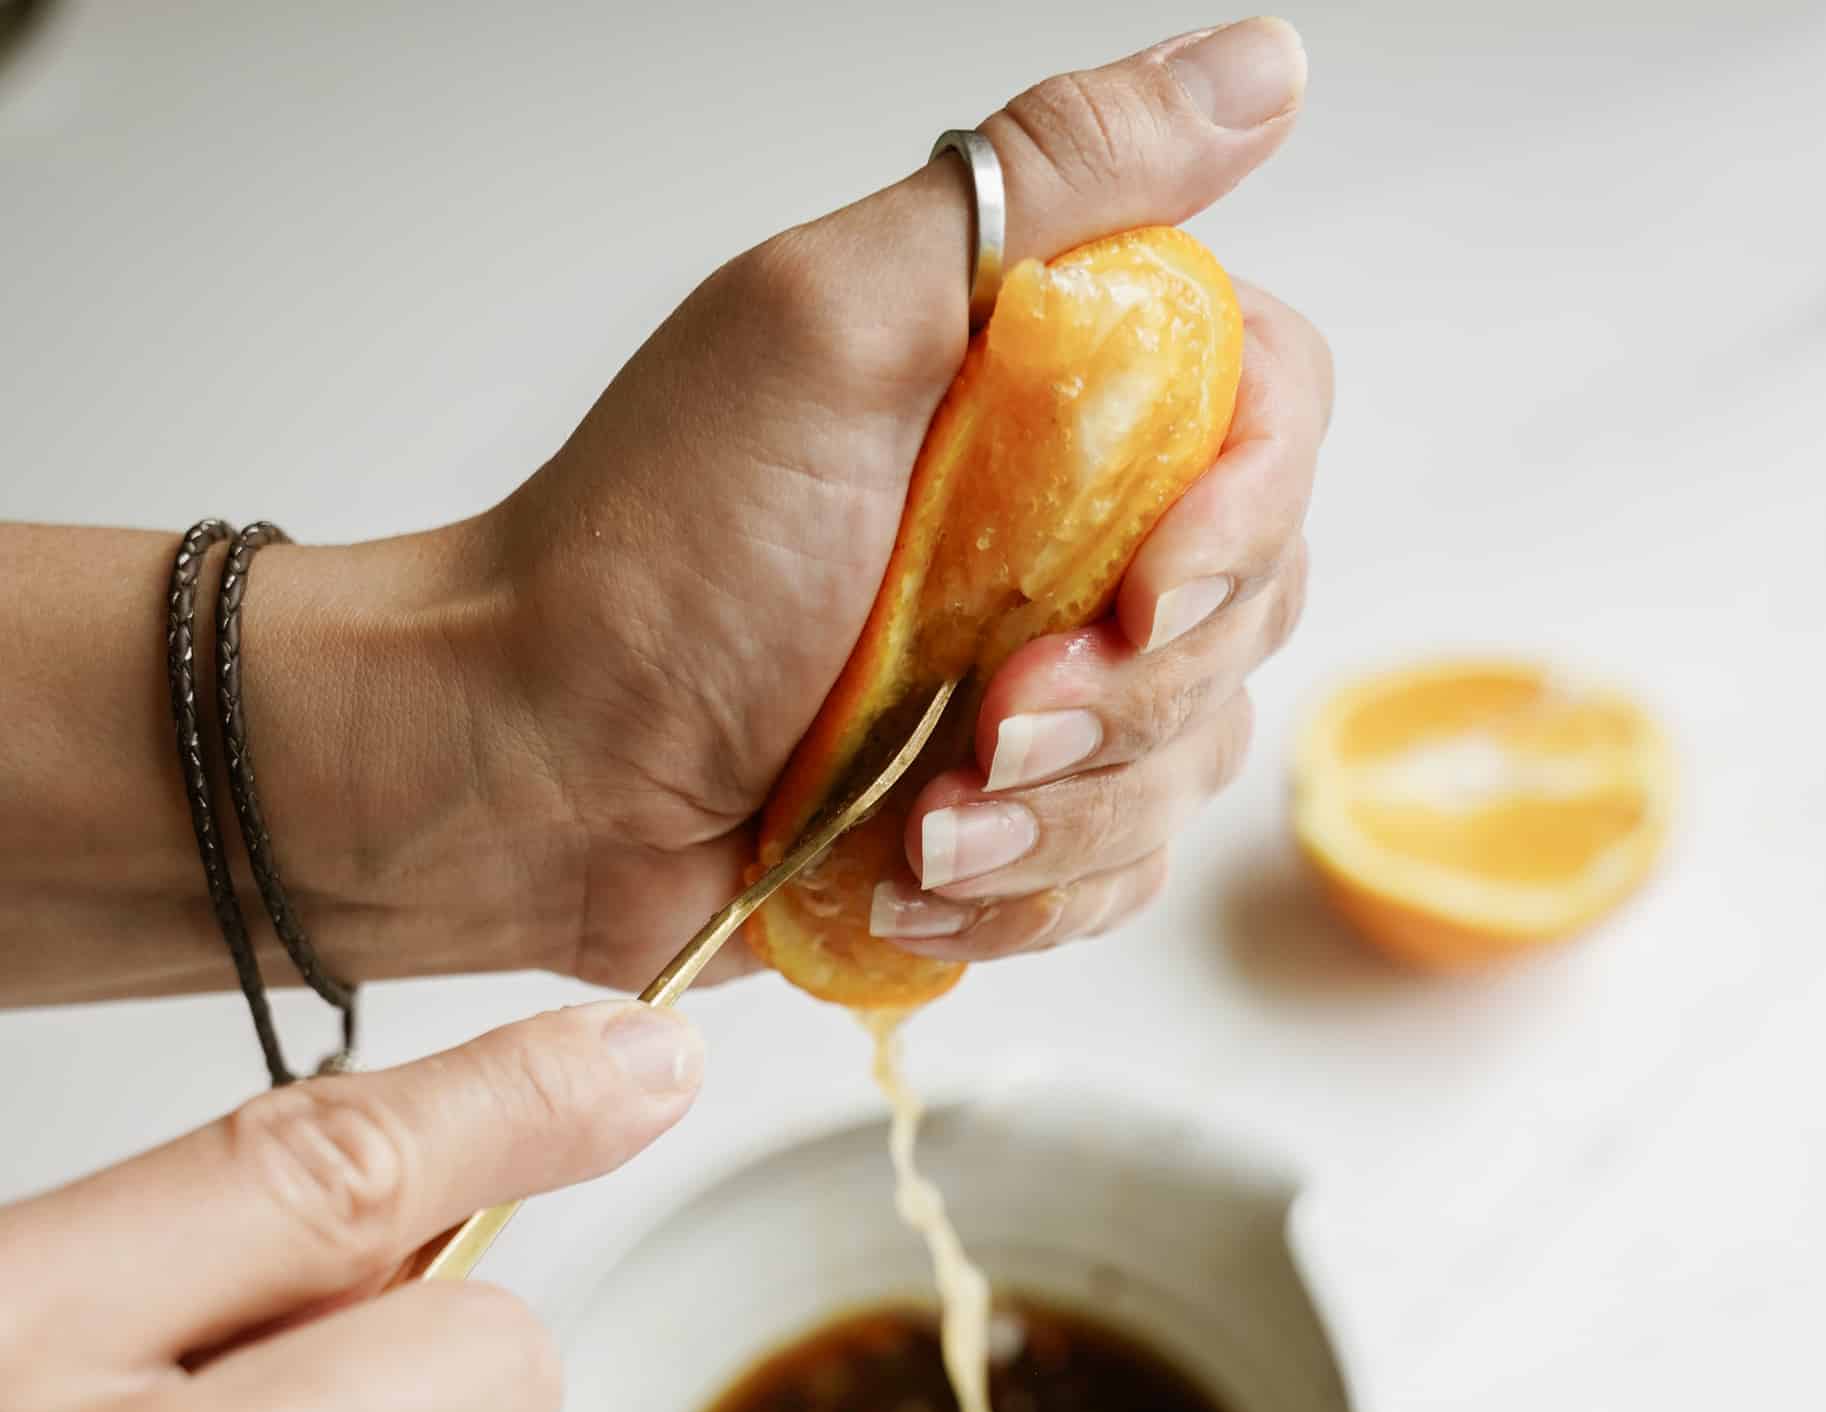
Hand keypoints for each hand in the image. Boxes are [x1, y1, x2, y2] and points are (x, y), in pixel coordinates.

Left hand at [455, 17, 1329, 984]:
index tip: (1152, 586)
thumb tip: (1263, 66)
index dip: (1249, 514)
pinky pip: (1115, 875)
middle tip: (990, 719)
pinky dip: (1024, 899)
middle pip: (1252, 608)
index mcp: (1052, 394)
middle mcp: (1067, 531)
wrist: (539, 769)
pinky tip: (911, 876)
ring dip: (1063, 816)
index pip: (1272, 418)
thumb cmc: (654, 550)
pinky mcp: (1009, 821)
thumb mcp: (838, 323)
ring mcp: (1044, 686)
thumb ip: (1053, 183)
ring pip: (1191, 763)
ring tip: (924, 819)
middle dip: (1131, 697)